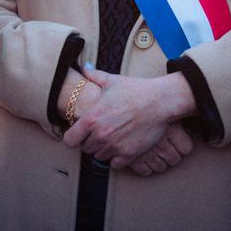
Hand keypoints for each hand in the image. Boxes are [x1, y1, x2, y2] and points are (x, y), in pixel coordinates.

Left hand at [63, 66, 195, 168]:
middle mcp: (100, 135)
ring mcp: (114, 146)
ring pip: (100, 157)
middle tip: (102, 131)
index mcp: (91, 118)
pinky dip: (118, 158)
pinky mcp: (129, 154)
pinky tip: (123, 145)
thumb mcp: (113, 80)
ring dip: (104, 149)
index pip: (69, 140)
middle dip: (91, 141)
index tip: (81, 132)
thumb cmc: (136, 90)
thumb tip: (84, 67)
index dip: (74, 136)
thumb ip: (94, 76)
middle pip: (86, 148)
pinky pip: (115, 164)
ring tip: (114, 137)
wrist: (161, 101)